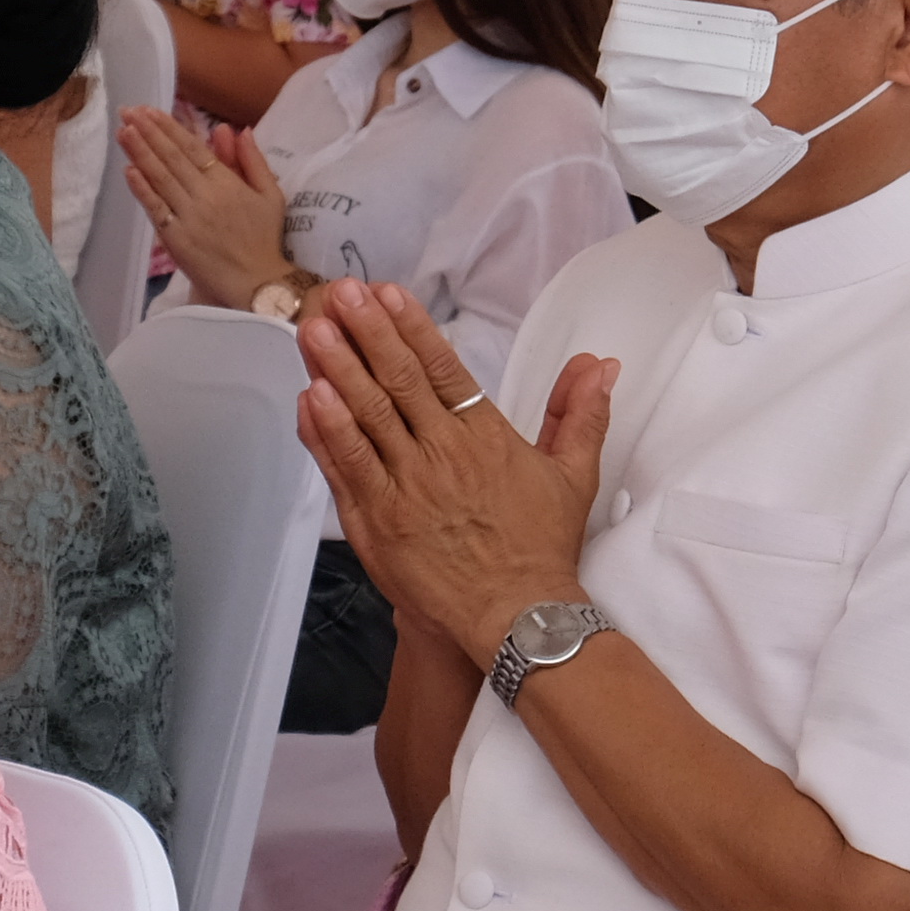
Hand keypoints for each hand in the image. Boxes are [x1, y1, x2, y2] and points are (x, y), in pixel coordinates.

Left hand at [120, 106, 293, 304]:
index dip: (169, 128)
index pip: (192, 148)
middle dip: (148, 132)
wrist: (258, 284)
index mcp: (227, 182)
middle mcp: (205, 196)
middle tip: (127, 112)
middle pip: (171, 158)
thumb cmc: (265, 239)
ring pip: (160, 179)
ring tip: (123, 132)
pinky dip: (142, 190)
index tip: (150, 111)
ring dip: (139, 153)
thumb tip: (239, 129)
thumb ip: (254, 161)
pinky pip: (156, 210)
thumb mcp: (271, 195)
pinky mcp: (176, 240)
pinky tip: (129, 170)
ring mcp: (189, 217)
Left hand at [294, 281, 601, 671]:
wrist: (518, 616)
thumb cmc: (540, 548)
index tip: (385, 294)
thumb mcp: (573, 474)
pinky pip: (348, 469)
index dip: (410, 328)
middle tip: (338, 295)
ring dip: (336, 370)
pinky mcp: (379, 522)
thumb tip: (600, 365)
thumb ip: (581, 413)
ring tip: (312, 331)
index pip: (441, 369)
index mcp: (484, 436)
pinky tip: (309, 398)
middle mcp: (442, 455)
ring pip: (365, 417)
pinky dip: (326, 433)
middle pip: (397, 382)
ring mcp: (406, 488)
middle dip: (365, 333)